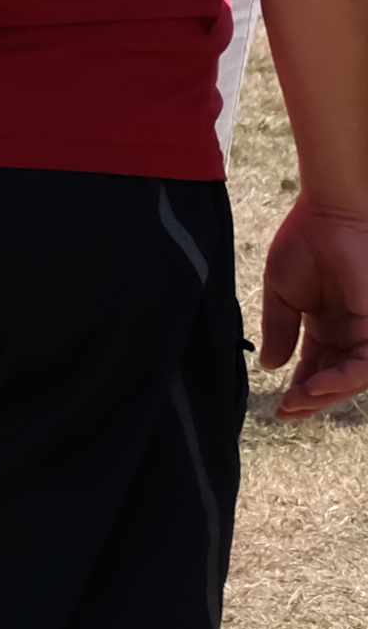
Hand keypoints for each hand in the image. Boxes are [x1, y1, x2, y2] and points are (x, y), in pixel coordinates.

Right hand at [266, 202, 367, 416]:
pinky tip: (316, 385)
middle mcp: (349, 333)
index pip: (317, 368)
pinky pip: (365, 364)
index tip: (279, 409)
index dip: (299, 390)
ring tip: (298, 402)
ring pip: (354, 377)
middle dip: (313, 400)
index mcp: (325, 325)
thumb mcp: (281, 295)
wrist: (330, 215)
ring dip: (327, 395)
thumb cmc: (303, 244)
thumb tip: (270, 365)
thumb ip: (278, 329)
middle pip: (335, 378)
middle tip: (287, 413)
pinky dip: (344, 379)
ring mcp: (365, 330)